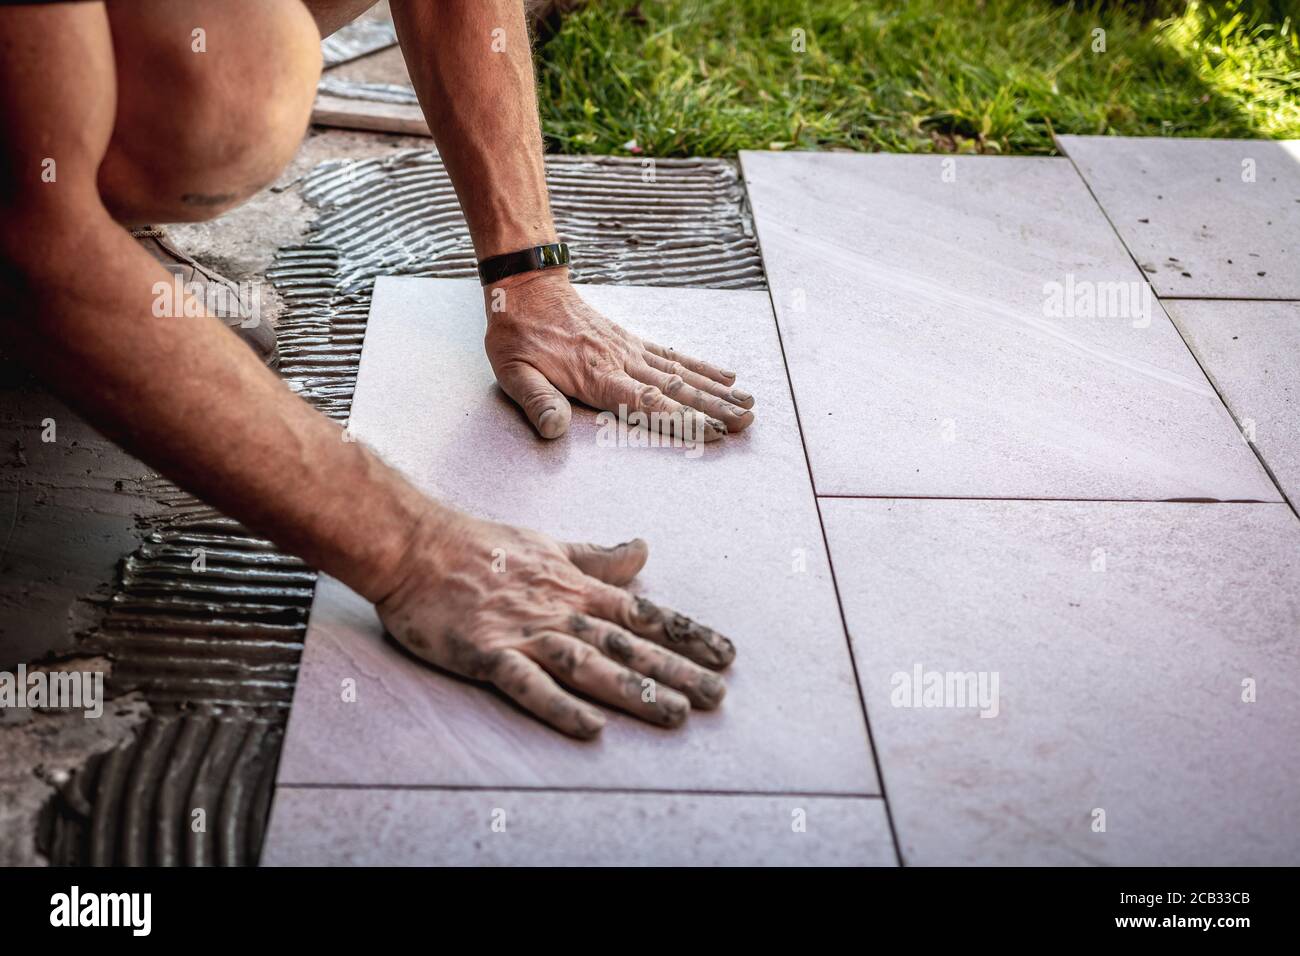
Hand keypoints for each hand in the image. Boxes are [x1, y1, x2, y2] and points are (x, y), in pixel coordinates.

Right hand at [376, 506, 736, 738]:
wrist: (415, 545)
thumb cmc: (481, 544)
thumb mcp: (549, 544)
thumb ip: (597, 557)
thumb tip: (643, 550)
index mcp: (574, 587)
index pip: (641, 614)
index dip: (685, 634)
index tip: (725, 655)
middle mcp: (557, 610)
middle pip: (626, 645)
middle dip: (674, 670)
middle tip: (716, 697)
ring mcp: (523, 632)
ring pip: (587, 664)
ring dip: (632, 690)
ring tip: (674, 714)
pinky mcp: (485, 652)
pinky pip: (526, 683)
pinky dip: (558, 704)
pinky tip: (590, 727)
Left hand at [483, 270, 754, 440]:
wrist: (527, 290)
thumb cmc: (518, 337)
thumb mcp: (514, 373)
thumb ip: (537, 401)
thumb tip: (553, 431)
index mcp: (597, 376)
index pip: (646, 403)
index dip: (680, 420)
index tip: (711, 432)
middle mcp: (622, 362)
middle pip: (677, 389)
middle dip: (714, 408)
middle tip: (747, 423)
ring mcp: (631, 350)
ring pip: (683, 373)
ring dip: (718, 391)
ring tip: (750, 405)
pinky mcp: (633, 341)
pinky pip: (674, 355)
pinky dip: (703, 366)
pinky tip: (728, 377)